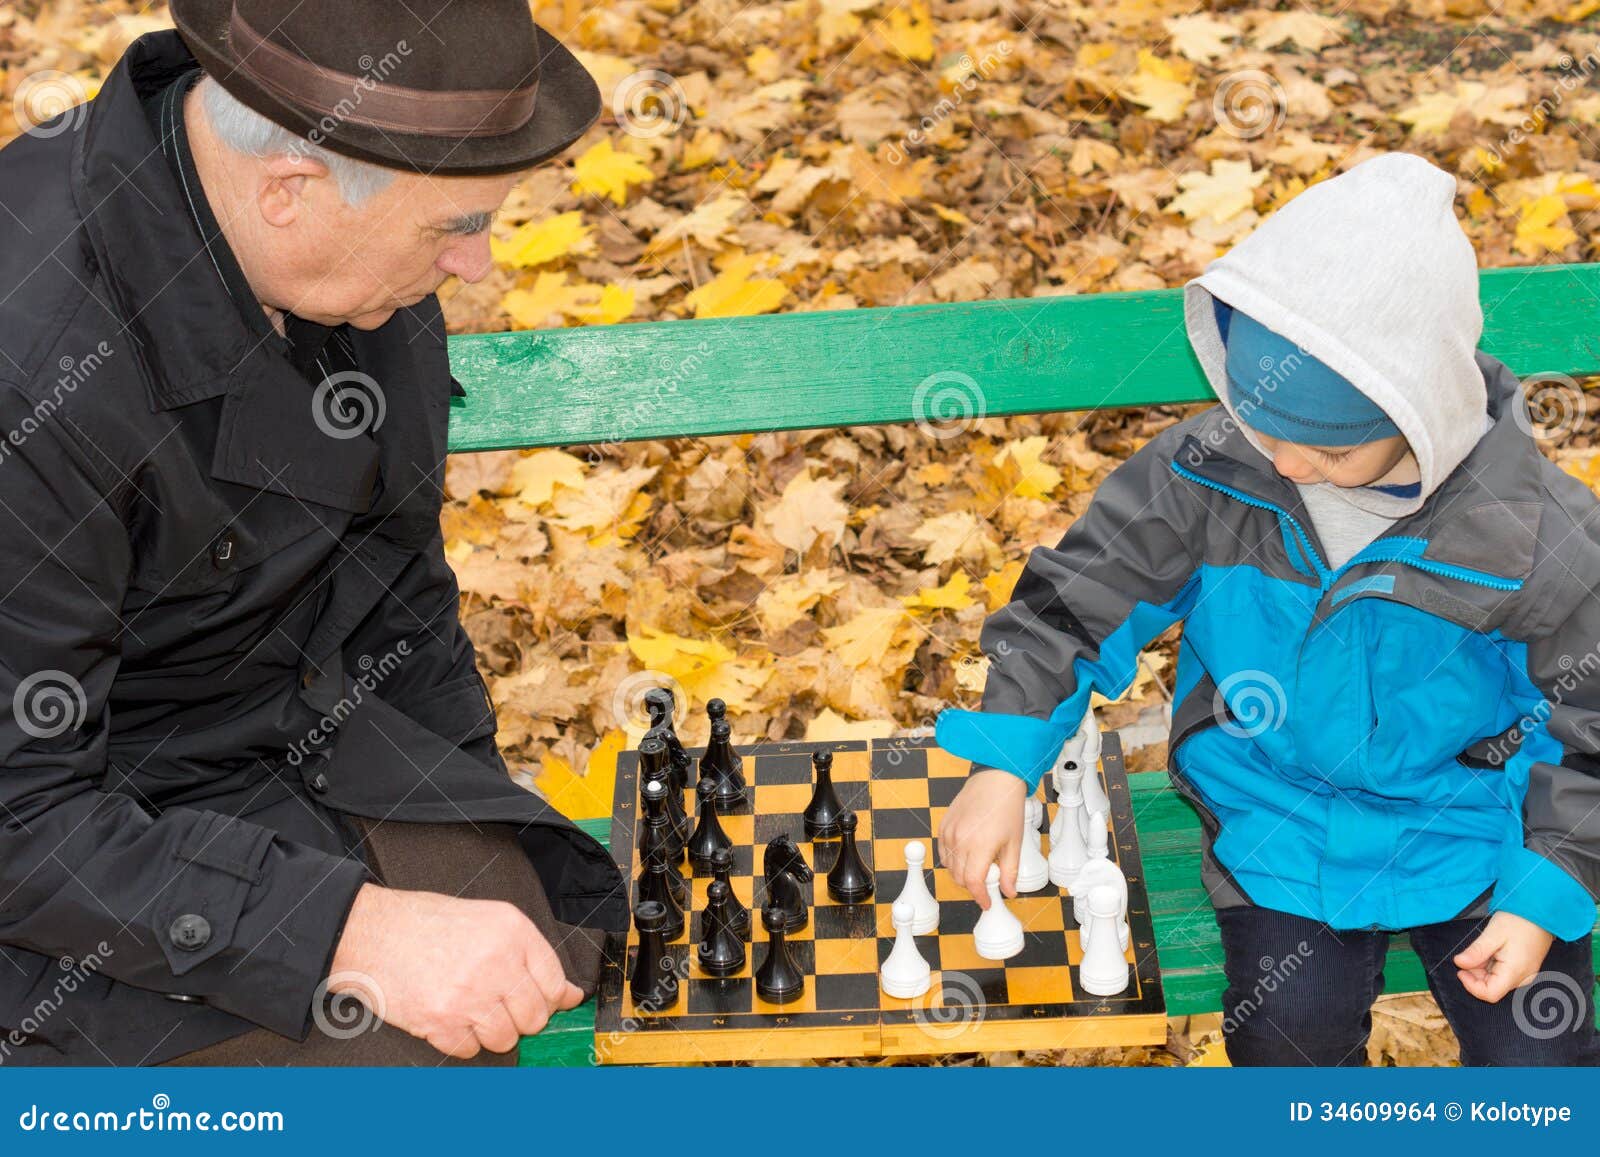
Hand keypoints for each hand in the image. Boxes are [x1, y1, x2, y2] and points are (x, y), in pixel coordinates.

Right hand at [328, 884, 583, 1057]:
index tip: (543, 1003)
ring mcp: (469, 994)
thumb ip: (531, 955)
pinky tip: (448, 1016)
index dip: (550, 998)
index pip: (554, 982)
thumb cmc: (427, 924)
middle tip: (496, 1004)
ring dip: (491, 1031)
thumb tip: (569, 994)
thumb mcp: (487, 920)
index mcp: (512, 931)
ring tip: (469, 1008)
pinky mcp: (441, 1021)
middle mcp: (496, 962)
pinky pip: (469, 1049)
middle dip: (520, 1017)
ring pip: (505, 1039)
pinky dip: (461, 1040)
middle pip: (534, 1017)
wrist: (371, 932)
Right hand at [937, 767, 1026, 908]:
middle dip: (973, 886)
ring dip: (962, 873)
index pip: (973, 882)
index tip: (987, 902)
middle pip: (960, 878)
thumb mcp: (1014, 842)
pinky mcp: (943, 825)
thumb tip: (1008, 892)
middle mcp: (960, 840)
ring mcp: (949, 832)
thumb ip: (1010, 871)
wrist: (994, 780)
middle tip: (988, 881)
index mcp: (980, 845)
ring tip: (979, 864)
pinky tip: (967, 854)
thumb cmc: (1007, 807)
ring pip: (950, 867)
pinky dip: (953, 859)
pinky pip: (943, 852)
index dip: (980, 897)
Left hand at [1453, 910, 1554, 1002]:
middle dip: (1475, 973)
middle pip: (1492, 987)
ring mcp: (1525, 974)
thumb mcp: (1492, 934)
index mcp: (1515, 972)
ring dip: (1483, 968)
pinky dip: (1492, 965)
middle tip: (1472, 953)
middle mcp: (1522, 978)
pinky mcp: (1525, 968)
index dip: (1471, 986)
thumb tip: (1459, 963)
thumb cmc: (1518, 920)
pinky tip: (1491, 949)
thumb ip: (1476, 952)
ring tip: (1484, 947)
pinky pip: (1504, 973)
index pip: (1490, 994)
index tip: (1460, 970)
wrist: (1540, 911)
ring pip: (1497, 980)